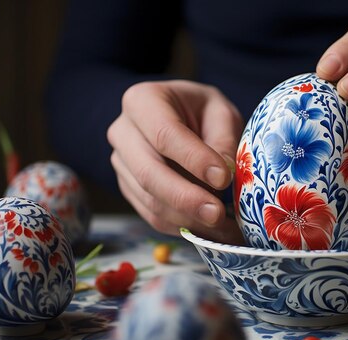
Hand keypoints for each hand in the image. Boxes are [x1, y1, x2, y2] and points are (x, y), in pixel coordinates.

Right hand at [107, 80, 243, 243]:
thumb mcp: (221, 113)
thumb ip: (223, 141)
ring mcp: (122, 164)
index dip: (194, 159)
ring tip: (225, 228)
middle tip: (219, 214)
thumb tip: (224, 176)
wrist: (184, 120)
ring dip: (188, 219)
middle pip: (149, 173)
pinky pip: (152, 215)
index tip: (223, 178)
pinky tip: (211, 230)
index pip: (164, 134)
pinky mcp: (130, 189)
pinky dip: (182, 227)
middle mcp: (123, 132)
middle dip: (186, 198)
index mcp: (143, 101)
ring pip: (150, 200)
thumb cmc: (203, 112)